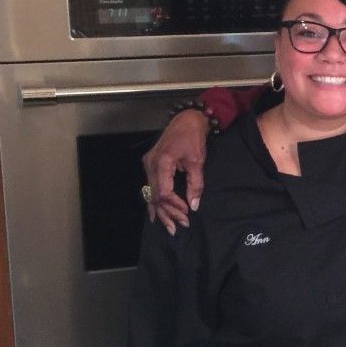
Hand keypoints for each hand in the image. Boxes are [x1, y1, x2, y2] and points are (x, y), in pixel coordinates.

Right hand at [142, 110, 210, 232]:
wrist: (187, 119)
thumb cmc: (193, 137)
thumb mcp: (197, 161)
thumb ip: (195, 184)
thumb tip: (194, 205)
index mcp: (161, 162)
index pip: (164, 192)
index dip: (175, 205)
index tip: (187, 213)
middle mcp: (150, 164)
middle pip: (155, 196)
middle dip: (168, 213)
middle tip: (181, 226)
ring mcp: (148, 164)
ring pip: (152, 193)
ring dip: (161, 210)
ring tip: (170, 227)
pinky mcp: (151, 165)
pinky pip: (151, 187)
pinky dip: (155, 201)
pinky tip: (155, 215)